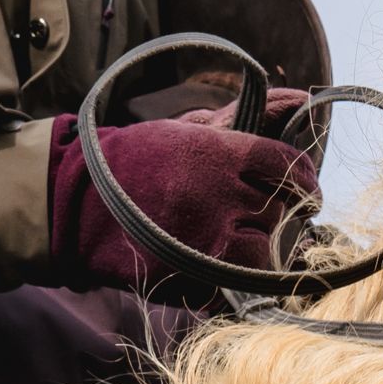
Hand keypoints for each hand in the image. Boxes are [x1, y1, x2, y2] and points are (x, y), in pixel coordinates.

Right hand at [50, 116, 312, 284]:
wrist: (75, 203)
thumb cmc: (132, 160)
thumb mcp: (183, 130)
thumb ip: (238, 120)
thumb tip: (297, 98)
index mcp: (217, 154)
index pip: (287, 167)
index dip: (304, 178)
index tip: (307, 188)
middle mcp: (218, 198)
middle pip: (279, 211)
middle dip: (278, 213)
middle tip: (268, 214)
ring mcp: (205, 243)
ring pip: (265, 253)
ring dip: (260, 247)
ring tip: (244, 241)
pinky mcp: (190, 280)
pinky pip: (233, 285)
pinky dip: (231, 278)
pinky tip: (216, 263)